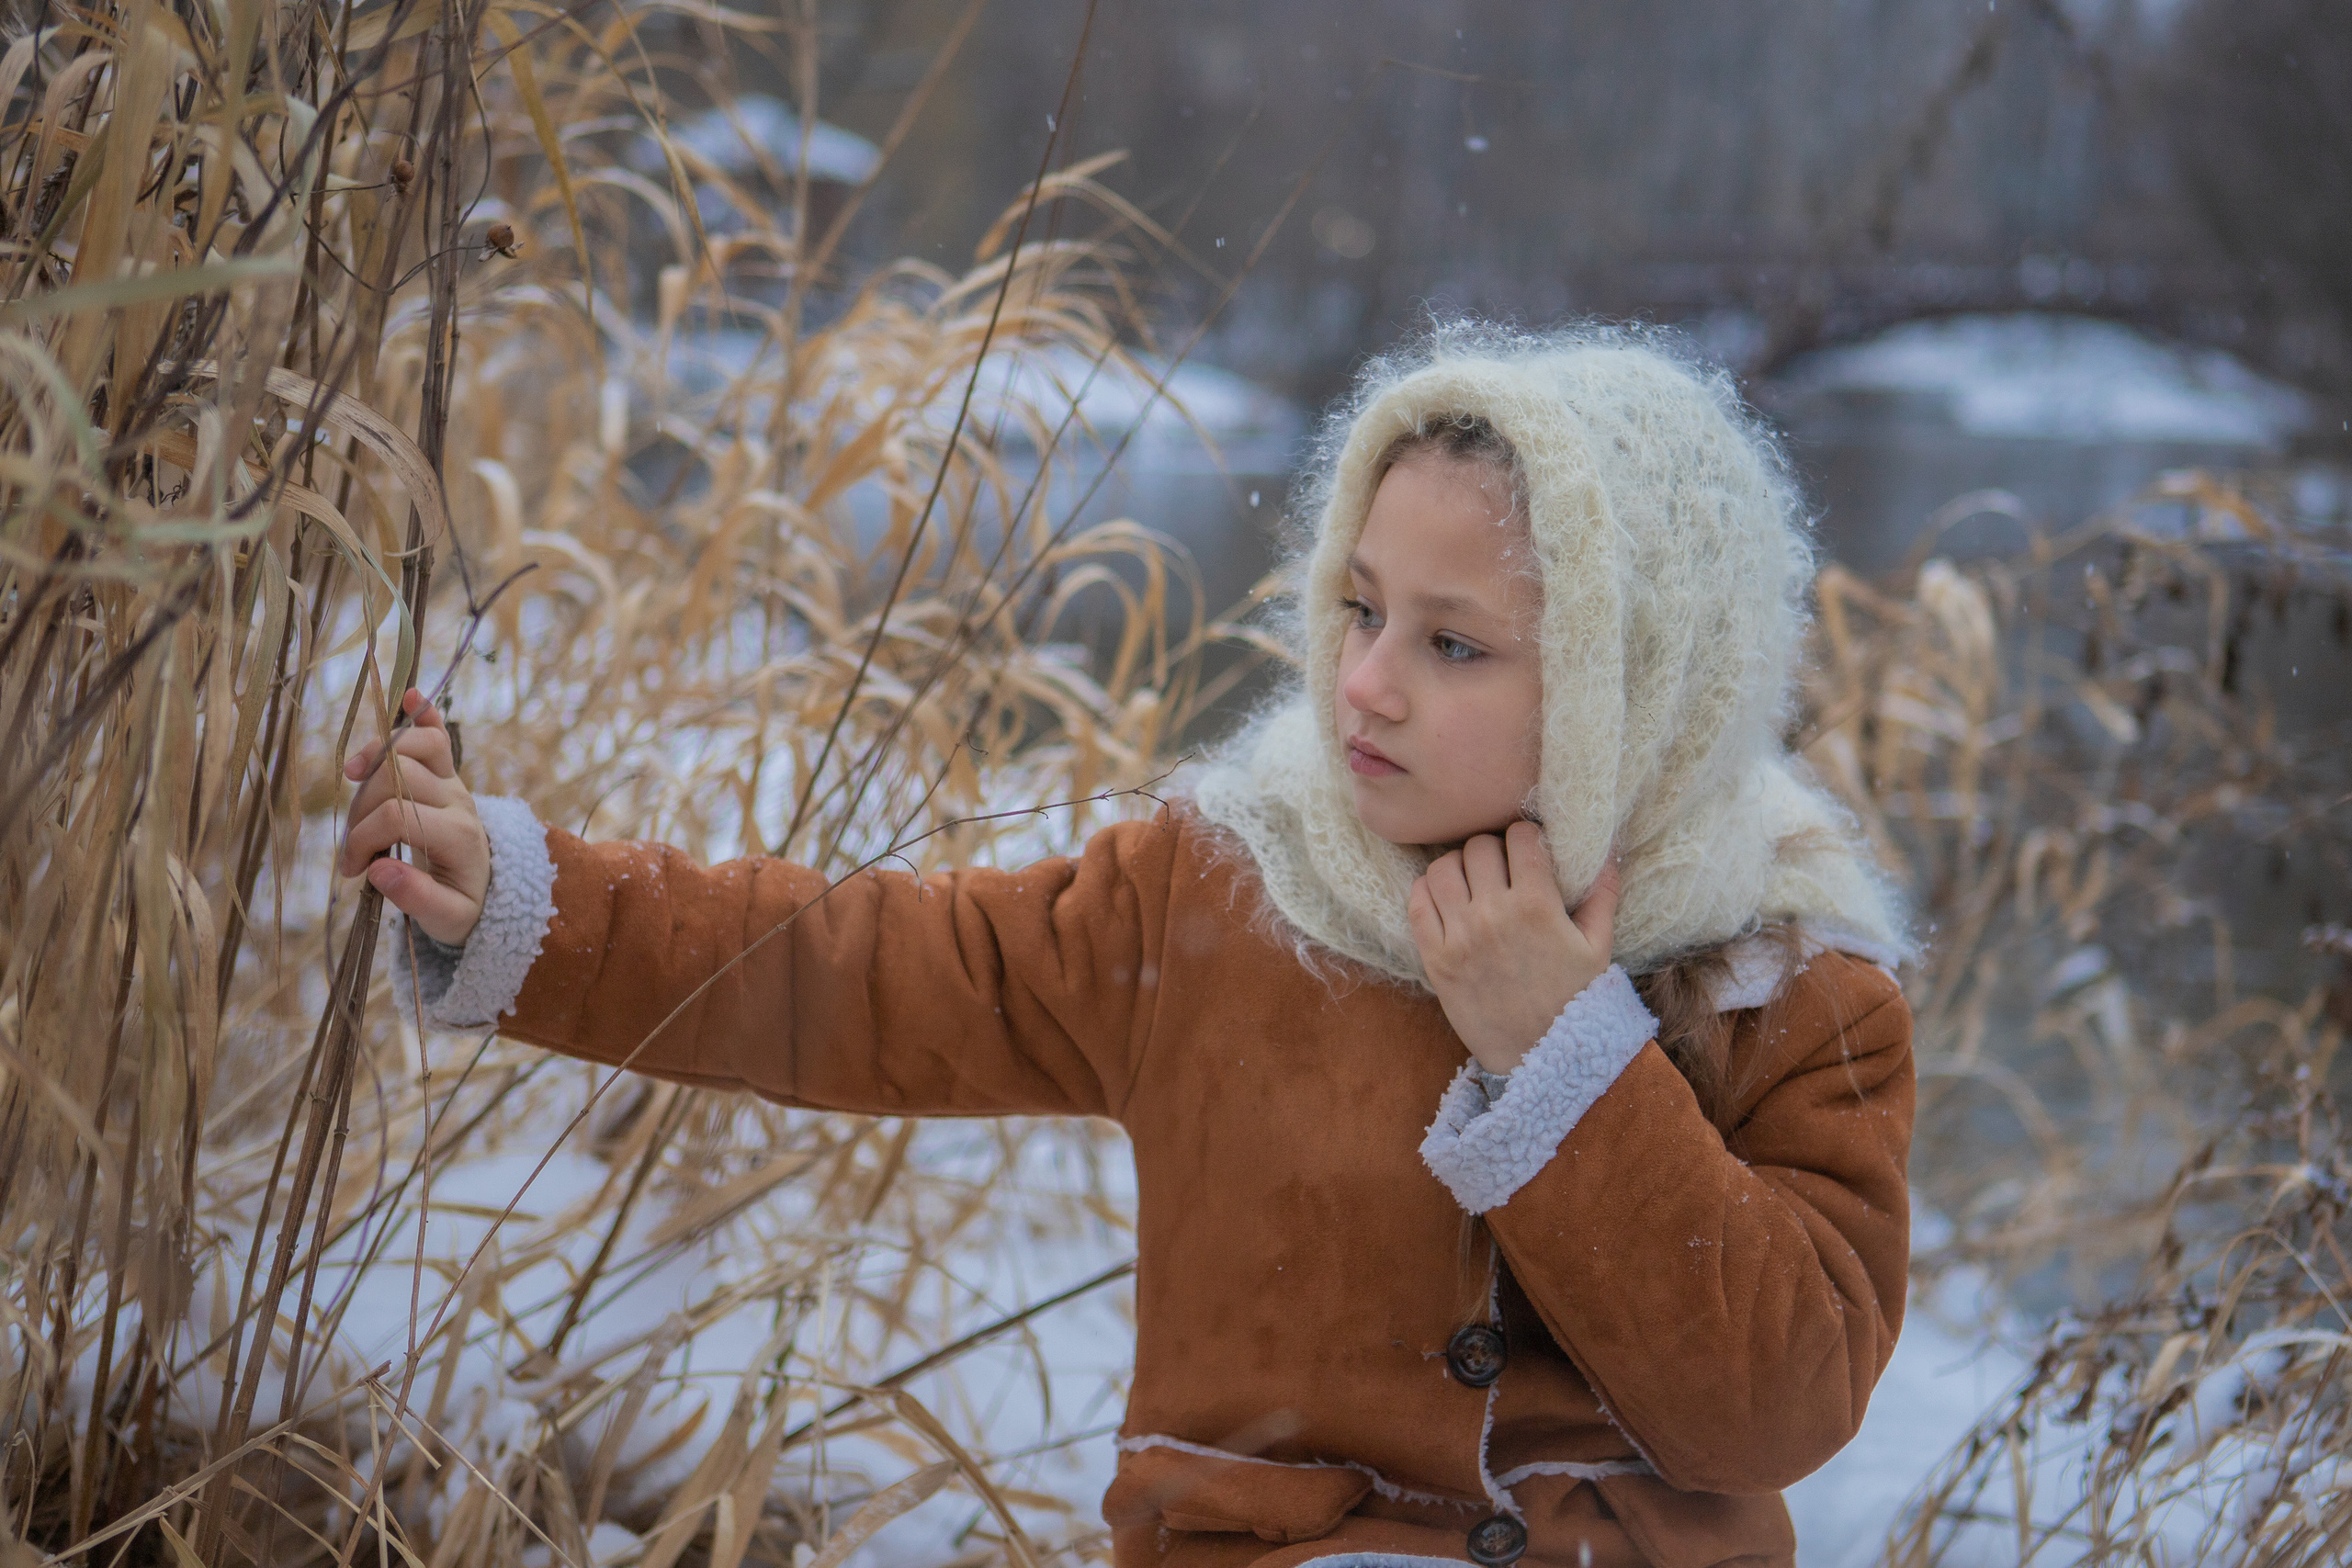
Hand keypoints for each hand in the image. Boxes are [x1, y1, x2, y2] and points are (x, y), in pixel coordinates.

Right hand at [339, 687, 489, 947]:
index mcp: (459, 835)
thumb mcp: (447, 920)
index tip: (352, 869)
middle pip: (394, 778)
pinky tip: (412, 695)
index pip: (396, 816)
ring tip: (354, 792)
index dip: (362, 838)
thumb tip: (379, 870)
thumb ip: (416, 898)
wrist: (488, 890)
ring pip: (406, 750)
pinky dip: (424, 713)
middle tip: (354, 850)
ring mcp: (452, 783)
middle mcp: (458, 801)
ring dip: (371, 766)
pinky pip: (437, 734)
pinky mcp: (446, 774)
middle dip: (361, 810)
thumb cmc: (463, 906)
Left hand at [1408, 821, 1619, 1073]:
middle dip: (1492, 849)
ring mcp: (1459, 936)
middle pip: (1479, 846)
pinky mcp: (1435, 959)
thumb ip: (1602, 894)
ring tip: (1471, 880)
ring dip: (1458, 866)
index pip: (1520, 837)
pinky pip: (1417, 902)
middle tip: (1500, 867)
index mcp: (1536, 905)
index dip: (1526, 837)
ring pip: (1443, 867)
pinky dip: (1427, 890)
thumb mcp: (1597, 947)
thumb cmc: (1574, 1000)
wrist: (1539, 1056)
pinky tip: (1445, 898)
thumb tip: (1607, 850)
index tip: (1529, 850)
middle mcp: (1493, 914)